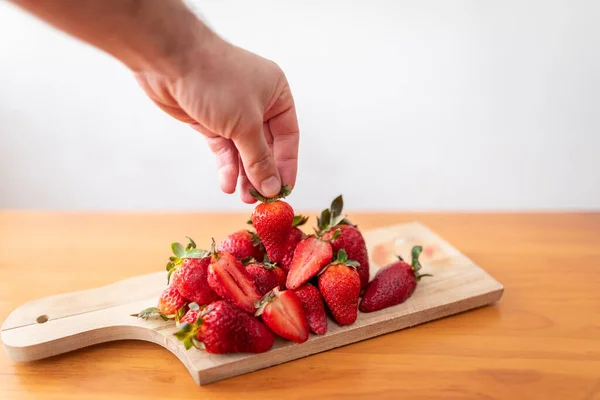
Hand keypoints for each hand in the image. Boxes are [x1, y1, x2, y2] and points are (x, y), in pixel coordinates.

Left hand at [134, 35, 298, 202]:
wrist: (169, 61)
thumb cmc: (216, 81)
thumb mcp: (246, 125)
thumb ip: (260, 159)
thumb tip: (272, 187)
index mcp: (276, 94)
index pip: (288, 136)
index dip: (287, 165)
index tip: (284, 190)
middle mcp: (257, 102)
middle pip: (265, 146)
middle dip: (262, 173)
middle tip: (260, 199)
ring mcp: (232, 112)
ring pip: (243, 150)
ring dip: (244, 174)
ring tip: (244, 197)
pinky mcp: (210, 120)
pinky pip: (224, 148)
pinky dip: (226, 166)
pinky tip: (227, 184)